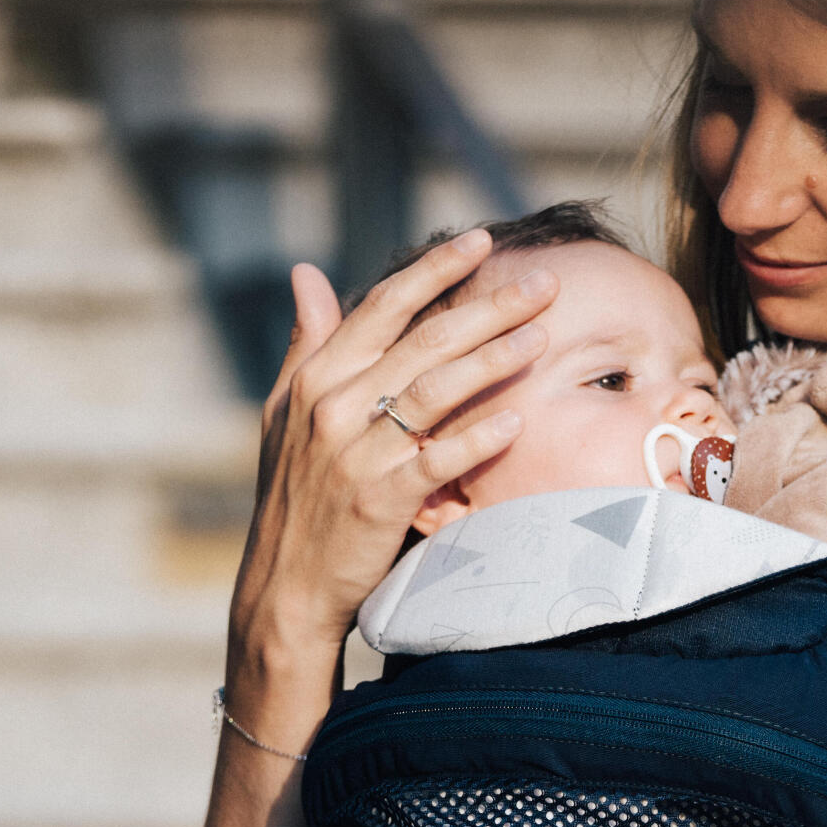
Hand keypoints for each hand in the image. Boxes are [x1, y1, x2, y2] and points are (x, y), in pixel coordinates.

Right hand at [224, 233, 559, 728]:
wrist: (287, 585)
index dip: (434, 270)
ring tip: (541, 337)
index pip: (383, 307)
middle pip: (423, 341)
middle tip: (541, 284)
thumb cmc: (296, 496)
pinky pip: (437, 462)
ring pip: (435, 392)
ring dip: (492, 361)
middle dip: (487, 307)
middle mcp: (333, 407)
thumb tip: (306, 274)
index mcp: (316, 377)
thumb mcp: (285, 415)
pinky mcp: (379, 502)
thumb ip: (307, 344)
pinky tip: (517, 423)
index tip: (481, 241)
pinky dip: (477, 441)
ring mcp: (356, 455)